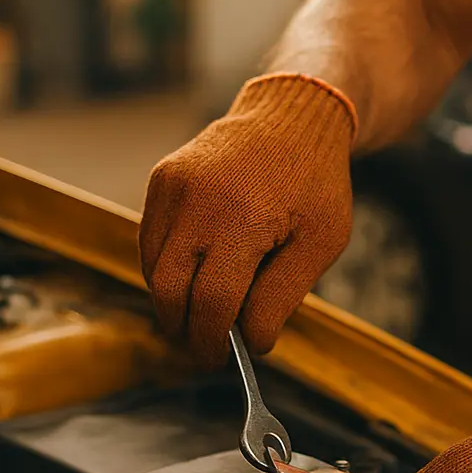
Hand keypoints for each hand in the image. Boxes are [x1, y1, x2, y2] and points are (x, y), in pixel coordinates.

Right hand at [139, 73, 356, 367]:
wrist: (293, 113)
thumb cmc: (315, 181)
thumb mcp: (321, 244)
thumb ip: (282, 297)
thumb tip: (251, 343)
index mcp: (244, 219)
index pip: (213, 301)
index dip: (214, 339)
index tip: (221, 359)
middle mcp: (199, 200)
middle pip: (171, 290)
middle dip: (185, 329)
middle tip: (205, 349)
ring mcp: (173, 186)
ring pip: (153, 268)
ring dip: (172, 301)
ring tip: (202, 313)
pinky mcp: (161, 179)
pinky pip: (150, 240)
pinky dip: (166, 268)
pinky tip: (195, 276)